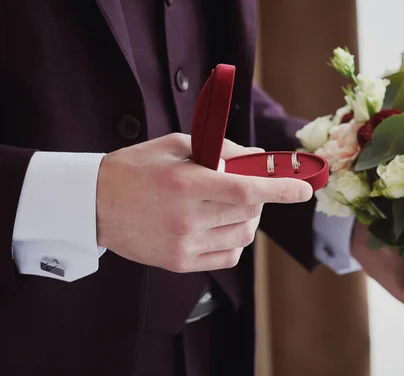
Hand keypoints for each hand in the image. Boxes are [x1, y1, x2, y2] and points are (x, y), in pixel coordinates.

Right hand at [97, 133, 311, 271]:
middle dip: (259, 197)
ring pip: (243, 235)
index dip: (281, 190)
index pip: (246, 190)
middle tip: (247, 186)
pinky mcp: (180, 263)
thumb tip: (259, 157)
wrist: (94, 205)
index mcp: (186, 183)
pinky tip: (220, 226)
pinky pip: (229, 256)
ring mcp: (184, 244)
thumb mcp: (176, 145)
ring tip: (229, 205)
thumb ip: (221, 150)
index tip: (305, 190)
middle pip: (249, 212)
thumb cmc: (136, 168)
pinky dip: (235, 240)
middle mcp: (187, 218)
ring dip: (248, 218)